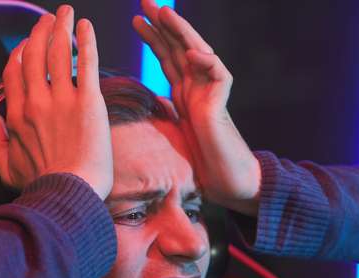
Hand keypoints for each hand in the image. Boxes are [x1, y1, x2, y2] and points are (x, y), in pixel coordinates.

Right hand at [0, 6, 112, 199]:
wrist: (69, 193)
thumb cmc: (41, 186)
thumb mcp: (8, 170)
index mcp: (16, 116)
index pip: (13, 73)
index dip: (19, 53)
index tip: (26, 44)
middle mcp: (36, 102)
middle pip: (34, 55)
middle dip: (40, 32)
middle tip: (49, 19)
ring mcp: (62, 100)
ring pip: (57, 53)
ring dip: (61, 28)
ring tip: (65, 13)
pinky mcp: (88, 102)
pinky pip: (86, 63)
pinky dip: (86, 41)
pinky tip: (86, 26)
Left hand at [133, 0, 260, 214]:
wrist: (223, 179)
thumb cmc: (198, 161)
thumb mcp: (171, 132)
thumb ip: (161, 114)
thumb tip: (143, 105)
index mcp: (183, 91)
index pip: (166, 56)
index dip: (152, 37)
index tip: (135, 19)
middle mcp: (197, 86)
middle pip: (180, 47)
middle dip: (163, 24)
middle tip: (145, 2)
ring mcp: (211, 92)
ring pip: (198, 52)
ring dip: (183, 32)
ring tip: (166, 14)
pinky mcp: (222, 103)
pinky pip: (218, 75)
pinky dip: (207, 63)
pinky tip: (193, 54)